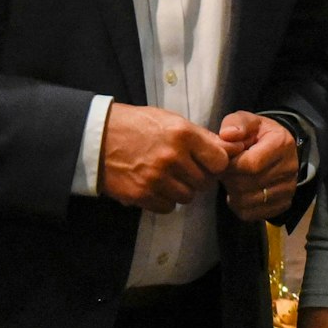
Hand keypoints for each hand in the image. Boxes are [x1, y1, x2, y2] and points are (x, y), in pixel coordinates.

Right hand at [98, 104, 227, 212]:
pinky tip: (155, 187)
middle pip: (205, 182)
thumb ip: (201, 137)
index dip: (216, 164)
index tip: (209, 162)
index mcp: (183, 134)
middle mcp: (172, 157)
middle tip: (185, 170)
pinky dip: (165, 201)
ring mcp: (156, 178)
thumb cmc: (136, 125)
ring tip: (168, 177)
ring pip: (188, 197)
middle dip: (198, 178)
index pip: (220, 161)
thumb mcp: (170, 120)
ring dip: (182, 190)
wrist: (95, 137)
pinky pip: (168, 207)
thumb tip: (232, 149)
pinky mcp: (141, 194)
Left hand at [218, 111, 300, 221]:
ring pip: (248, 201)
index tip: (223, 161)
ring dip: (233, 194)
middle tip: (226, 172)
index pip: (250, 164)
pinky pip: (253, 214)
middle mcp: (290, 168)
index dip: (230, 166)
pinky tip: (240, 193)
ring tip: (233, 181)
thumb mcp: (247, 121)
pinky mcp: (284, 203)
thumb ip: (236, 124)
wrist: (277, 148)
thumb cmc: (258, 134)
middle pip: (248, 184)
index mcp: (282, 144)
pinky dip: (240, 207)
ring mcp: (289, 188)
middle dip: (229, 179)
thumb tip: (227, 135)